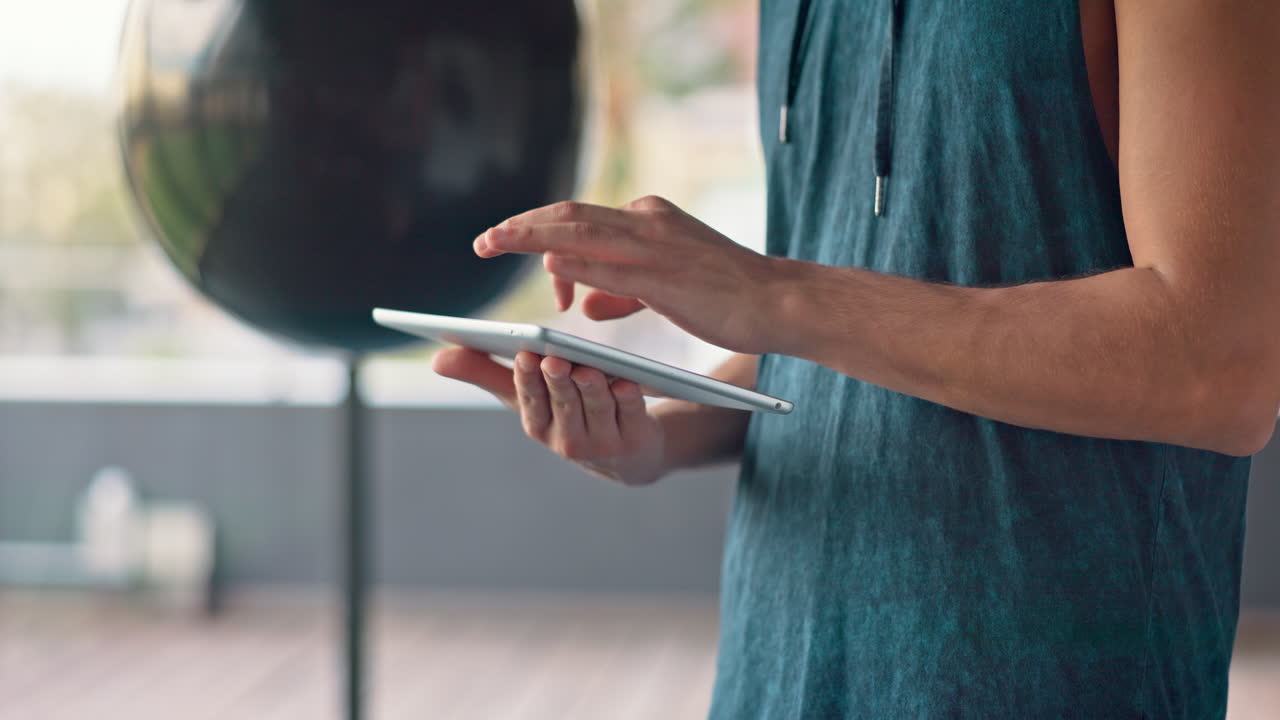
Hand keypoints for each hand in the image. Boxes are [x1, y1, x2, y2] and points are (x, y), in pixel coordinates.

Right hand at [432, 347, 667, 485]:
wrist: (627, 454)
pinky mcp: (635, 441)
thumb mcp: (528, 396)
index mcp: (538, 425)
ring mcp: (603, 443)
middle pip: (563, 405)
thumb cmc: (568, 414)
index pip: (529, 401)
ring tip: (587, 368)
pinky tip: (626, 381)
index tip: (524, 356)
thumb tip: (436, 358)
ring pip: (596, 410)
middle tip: (552, 359)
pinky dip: (629, 399)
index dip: (527, 380)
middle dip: (557, 383)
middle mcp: (567, 440)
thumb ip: (486, 373)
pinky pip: (632, 415)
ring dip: (592, 389)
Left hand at [473, 195, 786, 354]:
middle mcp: (646, 222)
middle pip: (568, 214)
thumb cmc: (727, 297)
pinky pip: (609, 265)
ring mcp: (654, 245)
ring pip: (578, 230)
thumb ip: (620, 292)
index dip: (545, 240)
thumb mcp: (665, 288)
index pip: (581, 221)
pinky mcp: (664, 275)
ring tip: (492, 243)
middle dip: (520, 227)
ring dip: (530, 236)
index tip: (533, 269)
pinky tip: (547, 266)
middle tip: (482, 241)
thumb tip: (581, 303)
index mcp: (647, 219)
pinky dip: (574, 263)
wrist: (777, 302)